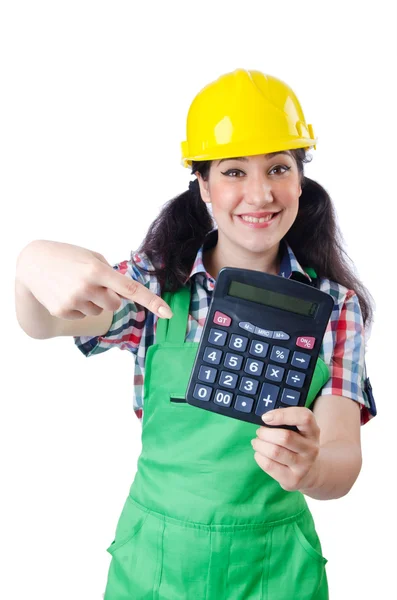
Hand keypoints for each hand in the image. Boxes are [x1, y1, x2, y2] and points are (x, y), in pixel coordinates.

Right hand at [16, 240, 172, 320]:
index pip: (131, 289)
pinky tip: (66, 293)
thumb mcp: (91, 257)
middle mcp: (86, 286)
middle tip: (93, 283)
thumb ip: (110, 275)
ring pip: (100, 311)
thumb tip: (124, 297)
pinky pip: (83, 315)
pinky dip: (79, 306)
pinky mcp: (63, 311)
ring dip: (94, 301)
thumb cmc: (69, 257)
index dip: (152, 301)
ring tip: (76, 285)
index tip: (168, 313)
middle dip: (110, 296)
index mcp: (98, 270)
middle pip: (115, 304)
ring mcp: (73, 300)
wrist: (33, 262)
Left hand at [250, 407, 319, 491]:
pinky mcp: (293, 480)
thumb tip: (265, 418)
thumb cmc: (298, 444)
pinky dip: (259, 456)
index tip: (266, 417)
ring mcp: (303, 466)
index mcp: (313, 431)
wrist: (310, 472)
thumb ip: (286, 420)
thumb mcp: (300, 430)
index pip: (304, 417)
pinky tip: (260, 454)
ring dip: (259, 444)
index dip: (283, 414)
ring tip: (257, 442)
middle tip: (259, 432)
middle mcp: (311, 449)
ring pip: (274, 451)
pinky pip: (269, 465)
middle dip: (265, 432)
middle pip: (284, 437)